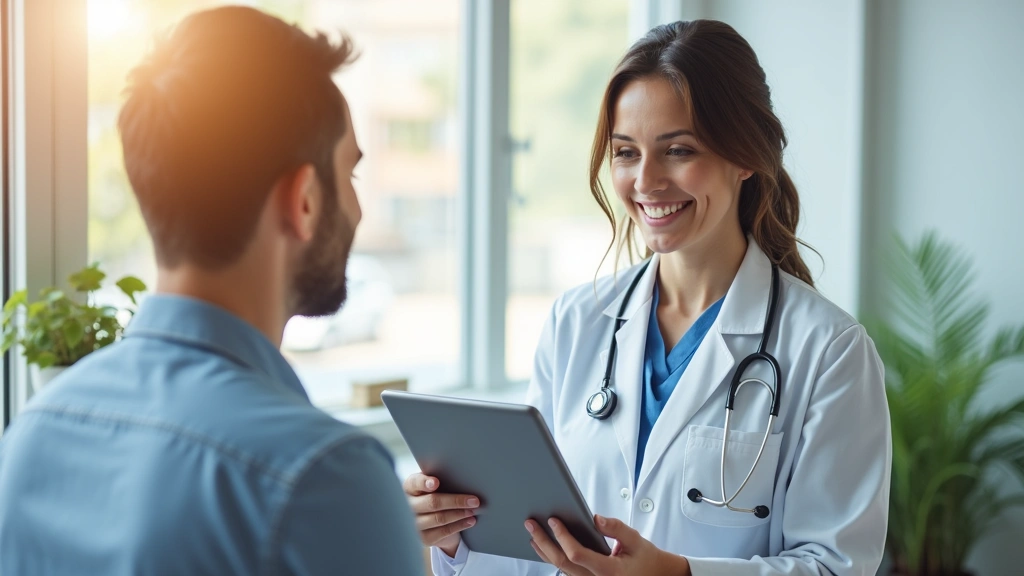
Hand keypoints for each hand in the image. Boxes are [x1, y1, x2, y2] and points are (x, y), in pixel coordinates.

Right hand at [403, 473, 479, 556]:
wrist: (433, 520)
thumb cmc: (436, 495)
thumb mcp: (435, 485)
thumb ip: (440, 479)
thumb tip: (461, 477)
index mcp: (410, 487)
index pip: (415, 483)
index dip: (424, 483)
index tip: (436, 483)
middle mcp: (408, 506)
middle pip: (432, 502)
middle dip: (455, 501)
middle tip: (474, 500)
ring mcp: (414, 524)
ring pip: (439, 518)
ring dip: (459, 514)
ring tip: (473, 510)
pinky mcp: (423, 538)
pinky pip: (443, 532)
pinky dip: (459, 525)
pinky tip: (470, 521)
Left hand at [524, 515, 690, 575]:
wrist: (655, 575)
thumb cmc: (646, 559)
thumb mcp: (636, 540)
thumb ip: (616, 528)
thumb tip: (595, 518)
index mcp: (609, 571)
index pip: (577, 554)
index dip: (563, 537)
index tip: (554, 520)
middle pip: (563, 563)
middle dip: (544, 542)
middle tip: (531, 524)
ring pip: (561, 569)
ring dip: (545, 550)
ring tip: (533, 532)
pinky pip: (567, 570)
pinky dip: (553, 557)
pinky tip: (545, 545)